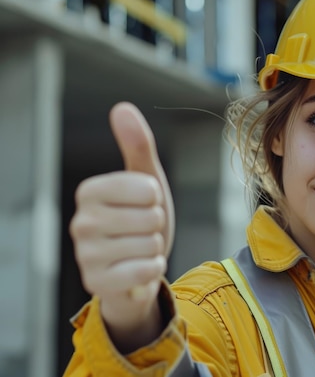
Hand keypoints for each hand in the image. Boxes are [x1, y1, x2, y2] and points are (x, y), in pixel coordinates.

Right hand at [69, 102, 174, 350]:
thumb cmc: (140, 219)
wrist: (137, 268)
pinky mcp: (97, 283)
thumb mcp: (146, 180)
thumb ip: (137, 145)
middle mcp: (81, 222)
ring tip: (138, 249)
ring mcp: (86, 255)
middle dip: (156, 225)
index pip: (146, 187)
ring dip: (154, 248)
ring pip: (150, 244)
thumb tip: (122, 107)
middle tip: (142, 231)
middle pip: (151, 217)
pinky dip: (152, 269)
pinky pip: (146, 270)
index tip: (143, 205)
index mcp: (89, 192)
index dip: (155, 198)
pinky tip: (138, 269)